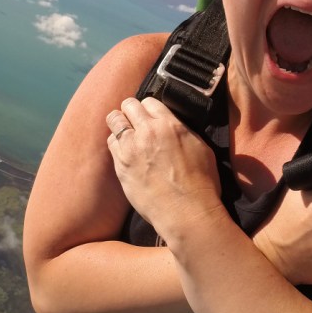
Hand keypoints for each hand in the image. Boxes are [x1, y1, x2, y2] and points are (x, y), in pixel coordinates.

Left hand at [106, 97, 221, 238]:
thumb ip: (181, 129)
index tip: (151, 114)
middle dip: (132, 110)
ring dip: (120, 123)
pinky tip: (125, 150)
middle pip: (128, 105)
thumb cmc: (200, 181)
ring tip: (127, 132)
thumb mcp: (199, 145)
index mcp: (169, 124)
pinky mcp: (120, 166)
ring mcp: (130, 149)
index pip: (150, 100)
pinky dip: (117, 142)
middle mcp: (147, 132)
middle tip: (136, 120)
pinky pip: (111, 143)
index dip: (150, 107)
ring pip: (114, 120)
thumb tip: (172, 124)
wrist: (185, 212)